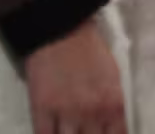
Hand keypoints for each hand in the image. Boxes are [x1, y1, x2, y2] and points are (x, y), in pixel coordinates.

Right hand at [25, 19, 124, 133]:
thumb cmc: (91, 52)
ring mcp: (65, 113)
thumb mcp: (113, 79)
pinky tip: (51, 133)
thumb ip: (113, 108)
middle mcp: (92, 113)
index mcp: (113, 104)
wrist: (62, 32)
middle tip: (84, 132)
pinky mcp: (41, 110)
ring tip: (69, 132)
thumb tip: (110, 130)